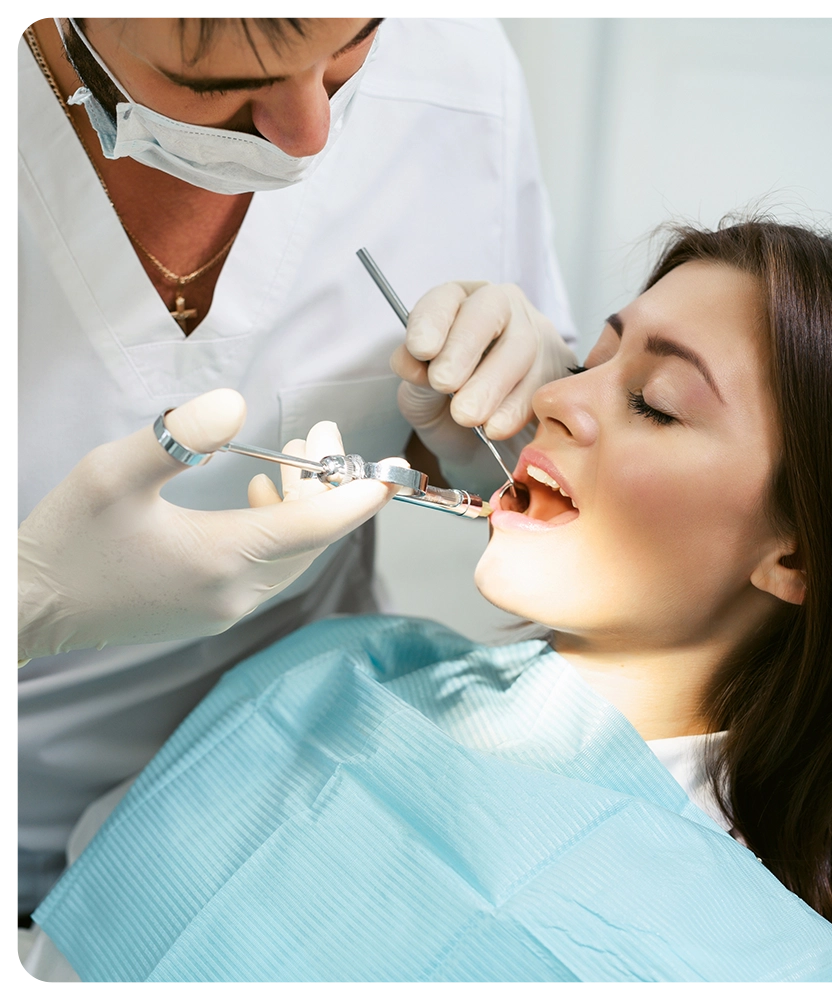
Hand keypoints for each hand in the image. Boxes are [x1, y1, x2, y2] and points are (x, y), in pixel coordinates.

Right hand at [16, 390, 402, 665]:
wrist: (31, 606)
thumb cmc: (69, 539)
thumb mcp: (112, 473)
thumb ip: (177, 436)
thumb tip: (236, 402)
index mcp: (223, 558)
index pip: (316, 526)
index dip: (357, 497)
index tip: (390, 473)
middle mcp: (238, 592)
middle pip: (311, 537)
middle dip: (326, 484)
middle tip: (320, 431)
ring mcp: (229, 607)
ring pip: (294, 552)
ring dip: (304, 505)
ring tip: (293, 456)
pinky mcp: (216, 610)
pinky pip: (272, 567)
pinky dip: (281, 529)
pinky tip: (262, 494)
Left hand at [390, 282, 575, 468]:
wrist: (476, 446)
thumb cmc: (443, 407)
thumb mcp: (418, 394)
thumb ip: (414, 375)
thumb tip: (410, 361)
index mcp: (459, 303)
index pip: (446, 297)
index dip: (432, 320)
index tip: (421, 349)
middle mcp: (501, 309)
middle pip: (490, 310)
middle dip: (464, 348)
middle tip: (443, 382)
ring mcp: (535, 335)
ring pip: (521, 347)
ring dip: (491, 384)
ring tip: (466, 416)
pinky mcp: (558, 370)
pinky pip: (543, 382)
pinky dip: (516, 408)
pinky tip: (495, 427)